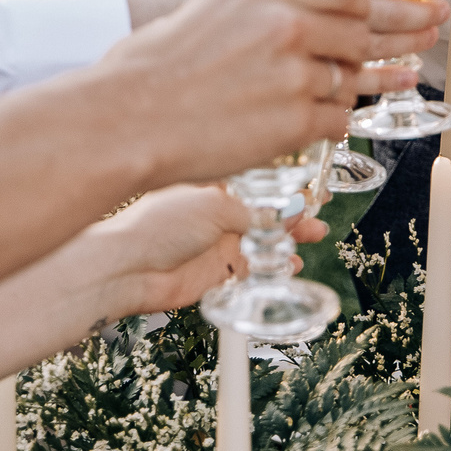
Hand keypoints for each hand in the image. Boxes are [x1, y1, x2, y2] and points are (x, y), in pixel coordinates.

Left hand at [84, 184, 323, 315]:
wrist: (130, 268)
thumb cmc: (157, 225)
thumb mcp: (214, 206)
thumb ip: (255, 211)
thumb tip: (288, 210)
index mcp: (213, 184)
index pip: (257, 179)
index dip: (285, 182)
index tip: (311, 182)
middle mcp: (217, 211)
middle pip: (266, 211)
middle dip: (294, 212)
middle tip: (320, 211)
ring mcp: (219, 241)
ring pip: (265, 239)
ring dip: (289, 239)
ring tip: (313, 236)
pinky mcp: (219, 271)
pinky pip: (256, 268)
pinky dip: (275, 267)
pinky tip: (290, 265)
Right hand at [101, 0, 447, 186]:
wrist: (132, 111)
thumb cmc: (167, 57)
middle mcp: (290, 21)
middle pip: (369, 23)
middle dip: (410, 24)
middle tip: (436, 25)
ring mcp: (295, 71)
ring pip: (356, 73)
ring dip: (383, 74)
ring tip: (409, 72)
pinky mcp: (295, 119)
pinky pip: (337, 116)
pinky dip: (340, 115)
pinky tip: (346, 111)